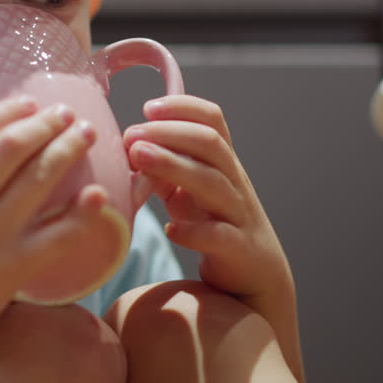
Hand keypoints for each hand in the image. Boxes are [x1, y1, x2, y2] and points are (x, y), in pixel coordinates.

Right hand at [0, 96, 104, 381]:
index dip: (7, 111)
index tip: (30, 103)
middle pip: (12, 147)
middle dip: (46, 123)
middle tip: (67, 113)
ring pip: (39, 179)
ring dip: (68, 149)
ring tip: (88, 134)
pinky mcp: (14, 267)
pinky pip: (57, 235)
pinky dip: (81, 213)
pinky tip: (99, 194)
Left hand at [123, 94, 303, 382]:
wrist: (255, 276)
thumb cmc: (213, 224)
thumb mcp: (188, 191)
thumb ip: (164, 168)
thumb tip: (127, 146)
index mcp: (222, 163)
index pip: (212, 120)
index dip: (183, 107)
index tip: (147, 107)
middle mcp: (234, 182)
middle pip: (210, 144)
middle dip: (169, 133)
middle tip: (131, 136)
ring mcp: (239, 214)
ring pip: (213, 182)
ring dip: (173, 166)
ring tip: (138, 159)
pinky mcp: (239, 249)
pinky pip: (219, 236)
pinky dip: (193, 232)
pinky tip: (170, 231)